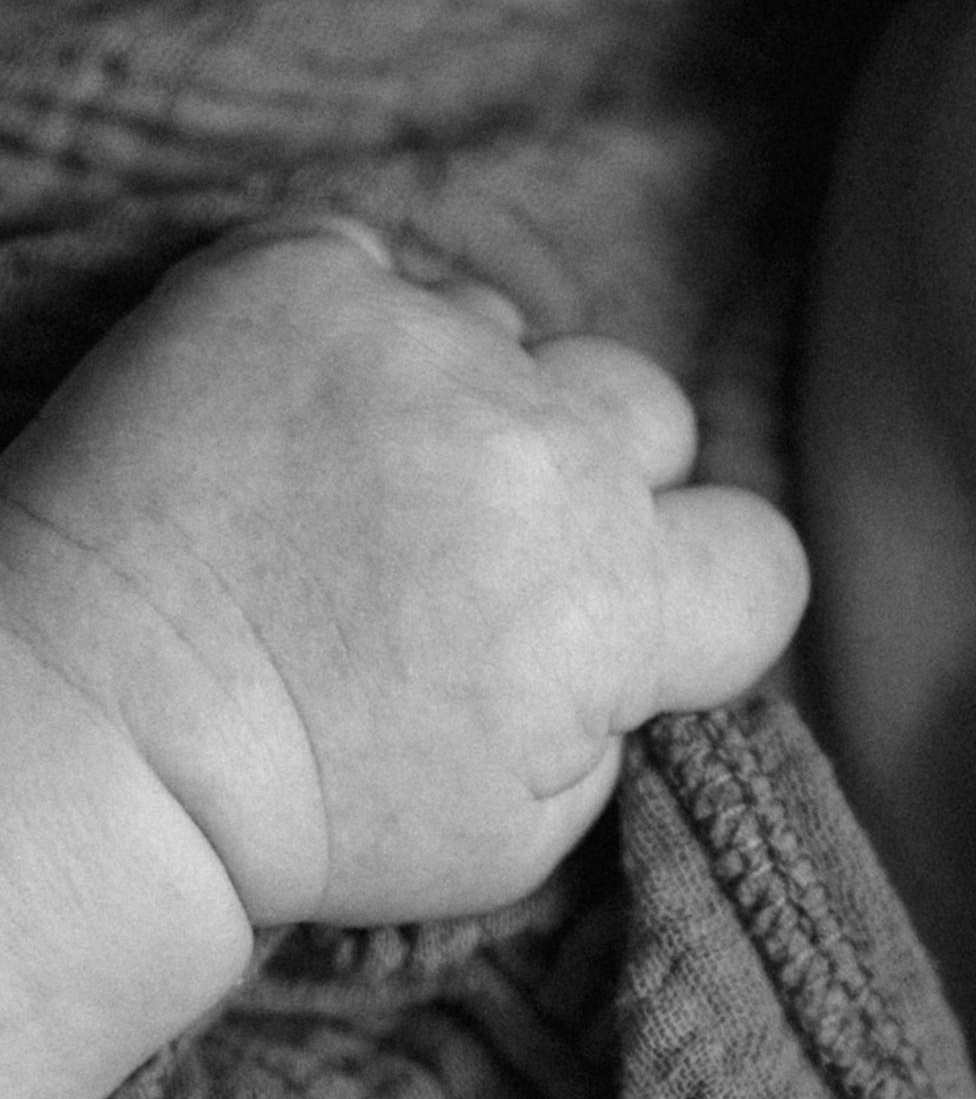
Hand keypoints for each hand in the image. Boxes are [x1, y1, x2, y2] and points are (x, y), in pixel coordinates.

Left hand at [0, 218, 807, 937]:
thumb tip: (638, 639)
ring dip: (458, 391)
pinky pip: (372, 263)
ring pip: (506, 330)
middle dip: (580, 473)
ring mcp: (414, 345)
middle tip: (462, 550)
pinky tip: (280, 421)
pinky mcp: (297, 278)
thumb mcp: (518, 835)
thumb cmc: (295, 811)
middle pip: (644, 412)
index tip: (611, 615)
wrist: (91, 740)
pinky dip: (338, 327)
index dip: (696, 588)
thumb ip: (617, 715)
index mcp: (612, 593)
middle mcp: (537, 448)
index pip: (759, 554)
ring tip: (346, 485)